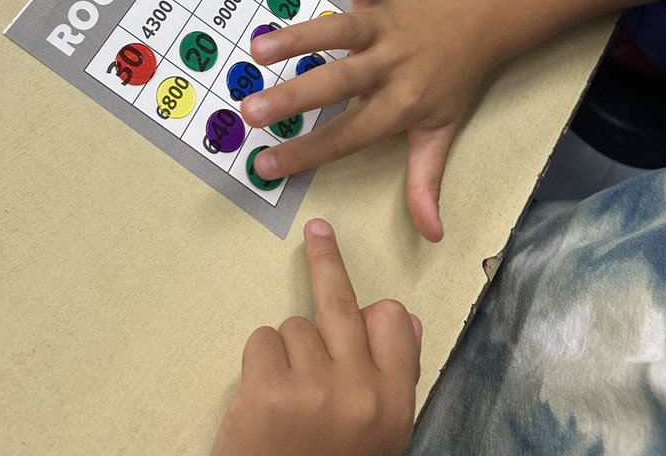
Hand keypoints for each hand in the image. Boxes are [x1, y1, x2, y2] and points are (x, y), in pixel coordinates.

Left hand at [210, 219, 420, 455]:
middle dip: (327, 261)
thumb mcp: (380, 439)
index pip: (394, 322)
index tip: (367, 297)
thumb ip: (393, 379)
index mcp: (394, 404)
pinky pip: (263, 340)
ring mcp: (314, 386)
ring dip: (287, 352)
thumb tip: (407, 320)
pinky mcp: (269, 389)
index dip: (376, 315)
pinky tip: (262, 400)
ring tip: (286, 399)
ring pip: (295, 325)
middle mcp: (360, 390)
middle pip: (343, 302)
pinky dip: (259, 363)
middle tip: (317, 230)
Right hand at [244, 0, 496, 240]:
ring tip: (260, 49)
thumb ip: (426, 181)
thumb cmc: (454, 80)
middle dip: (294, 97)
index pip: (348, 135)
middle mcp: (390, 66)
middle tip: (251, 111)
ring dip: (301, 36)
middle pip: (339, 83)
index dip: (307, 152)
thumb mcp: (442, 133)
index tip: (264, 165)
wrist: (484, 22)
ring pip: (341, 32)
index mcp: (400, 105)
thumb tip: (431, 234)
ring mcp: (386, 28)